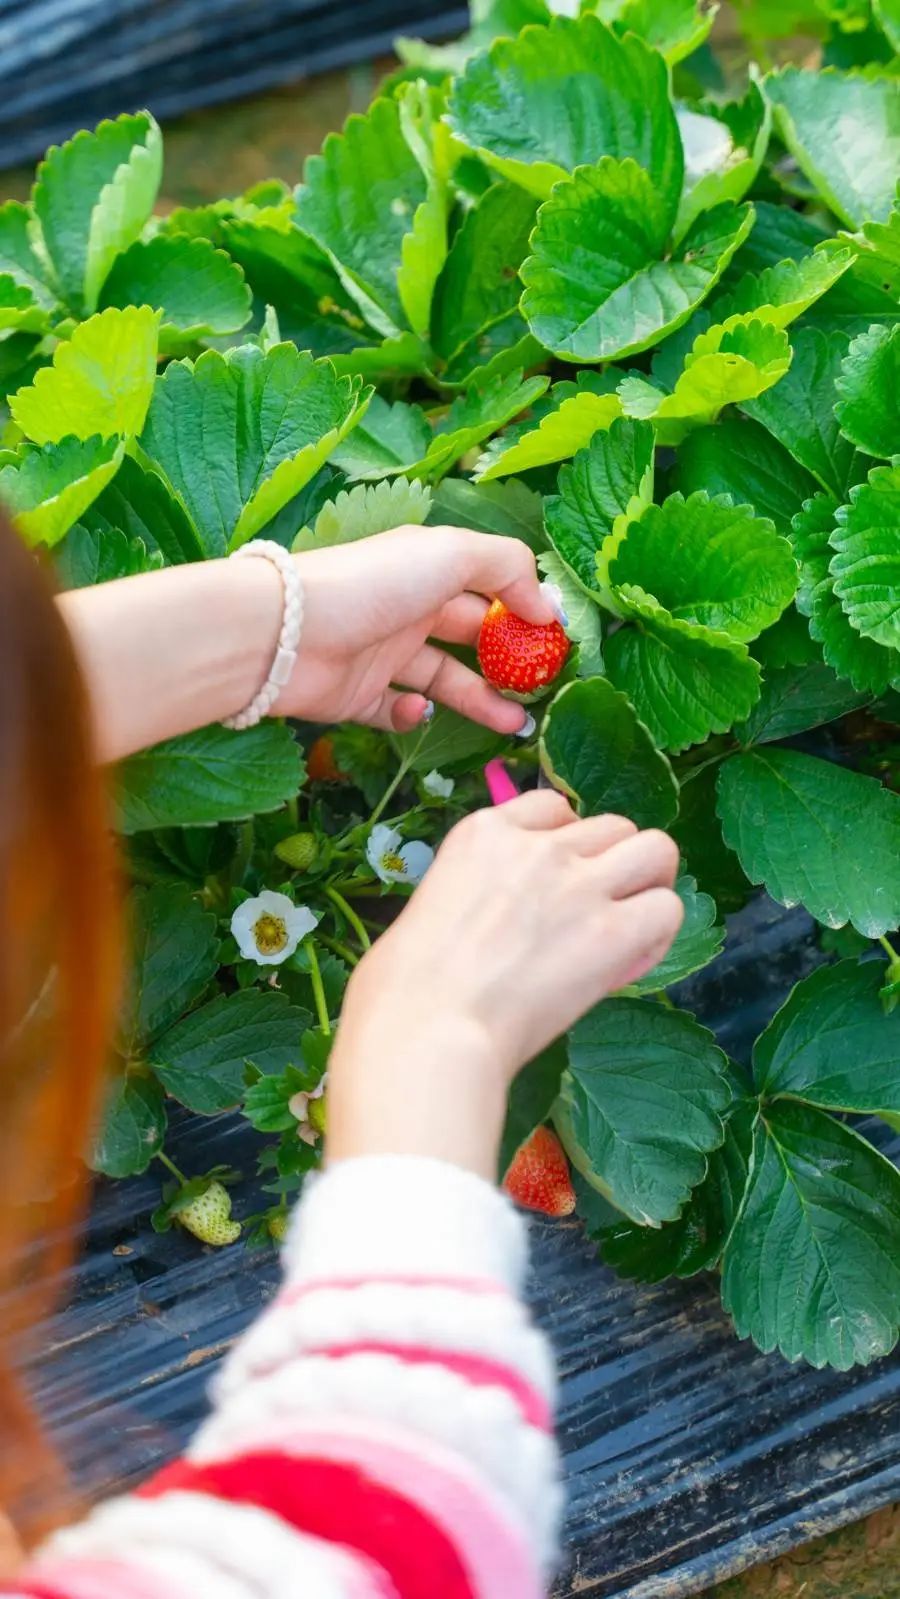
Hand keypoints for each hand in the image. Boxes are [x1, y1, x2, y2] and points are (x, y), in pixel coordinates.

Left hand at [58, 524, 555, 761]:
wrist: (282, 634)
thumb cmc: (369, 585)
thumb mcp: (450, 554)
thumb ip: (508, 568)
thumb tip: (546, 605)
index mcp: (427, 569)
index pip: (486, 588)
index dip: (522, 612)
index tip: (554, 642)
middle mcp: (405, 608)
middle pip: (468, 638)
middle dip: (508, 664)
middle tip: (540, 690)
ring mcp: (380, 654)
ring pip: (442, 680)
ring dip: (479, 700)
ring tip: (512, 723)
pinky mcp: (355, 696)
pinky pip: (394, 711)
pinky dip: (411, 716)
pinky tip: (418, 710)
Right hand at [326, 792, 683, 1177]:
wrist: (427, 1029)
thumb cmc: (401, 990)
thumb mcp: (430, 908)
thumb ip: (474, 894)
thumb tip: (499, 922)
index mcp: (483, 833)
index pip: (553, 807)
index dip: (566, 845)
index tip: (560, 881)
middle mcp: (539, 846)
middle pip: (613, 824)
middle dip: (613, 864)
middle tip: (601, 910)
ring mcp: (580, 884)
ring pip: (655, 850)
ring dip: (650, 884)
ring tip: (632, 927)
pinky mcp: (612, 931)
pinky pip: (667, 909)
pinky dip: (658, 935)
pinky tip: (631, 963)